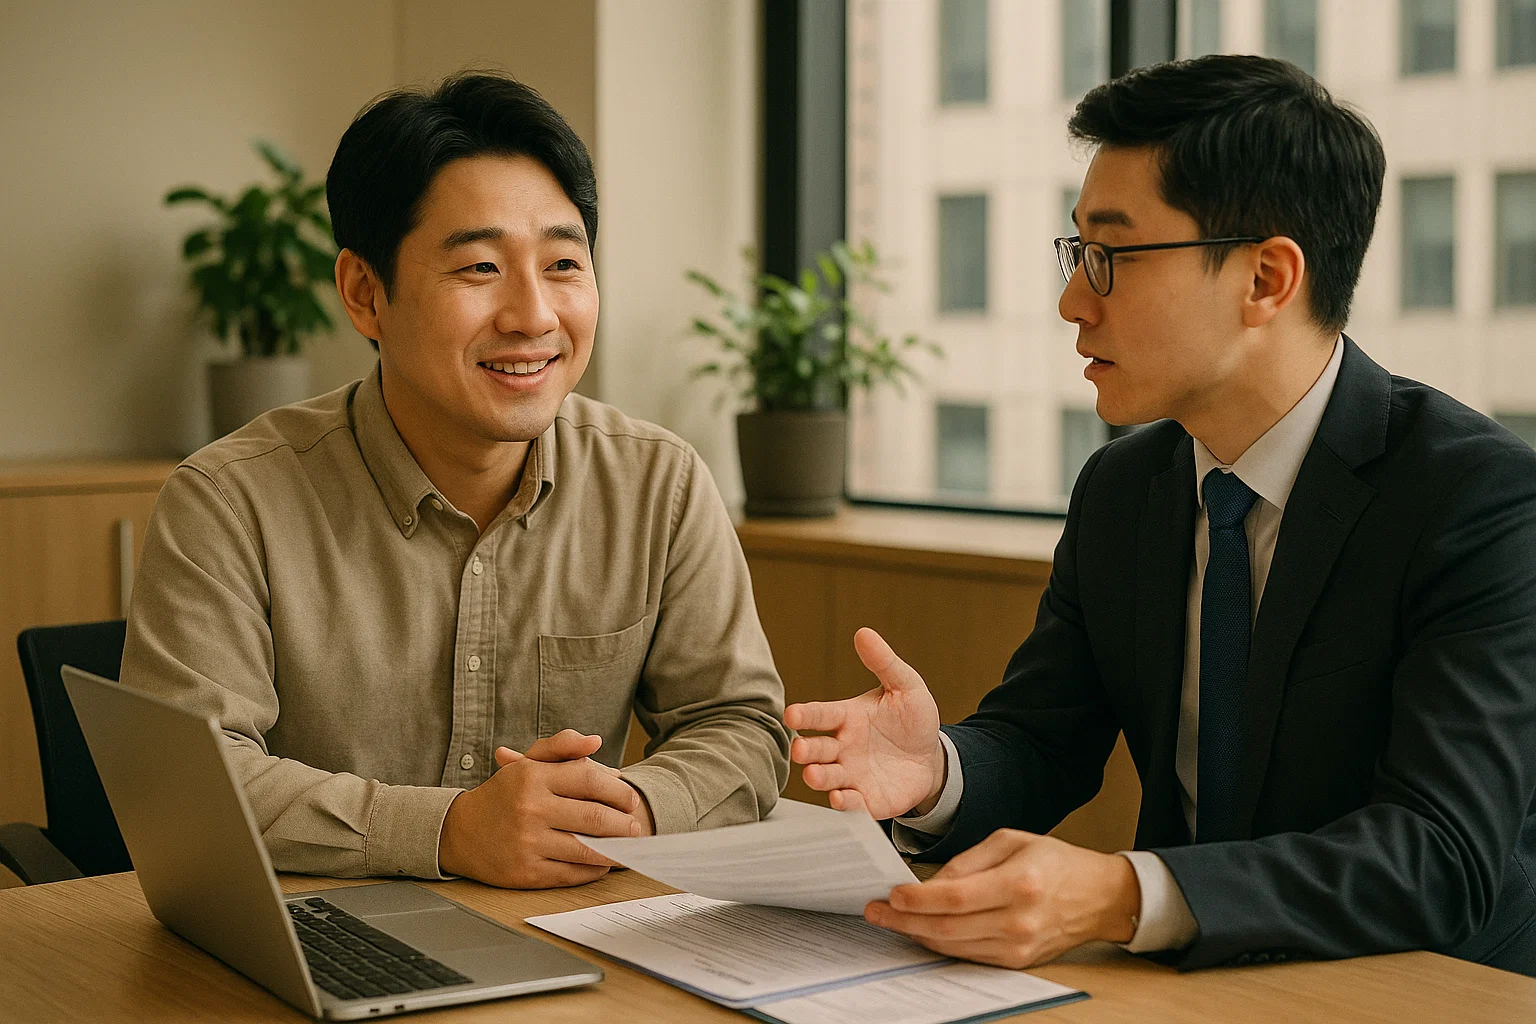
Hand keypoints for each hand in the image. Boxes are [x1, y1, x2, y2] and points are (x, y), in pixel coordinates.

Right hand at [438, 730, 644, 887]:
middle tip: (635, 828)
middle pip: (594, 817)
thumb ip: (562, 746)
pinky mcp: (525, 873)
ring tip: (627, 848)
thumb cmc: (503, 794)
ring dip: (614, 851)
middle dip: (623, 824)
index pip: (590, 779)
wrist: (459, 832)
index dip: (618, 791)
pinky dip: (592, 870)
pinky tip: (600, 864)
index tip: (631, 800)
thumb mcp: (528, 763)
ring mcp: (527, 843)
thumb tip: (596, 742)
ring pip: (587, 849)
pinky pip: (571, 874)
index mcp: (533, 777)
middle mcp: (530, 809)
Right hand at [783, 628, 944, 818]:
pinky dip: (843, 803)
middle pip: (816, 749)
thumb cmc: (913, 719)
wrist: (933, 757)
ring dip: (819, 777)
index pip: (821, 714)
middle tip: (800, 749)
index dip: (806, 714)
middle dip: (806, 750)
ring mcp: (852, 774)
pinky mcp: (867, 799)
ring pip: (827, 777)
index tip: (792, 714)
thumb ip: (884, 663)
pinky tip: (841, 799)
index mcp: (847, 717)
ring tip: (815, 775)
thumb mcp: (905, 686)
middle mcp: (842, 747)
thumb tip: (864, 633)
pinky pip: (851, 803)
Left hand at [863, 829, 1141, 967]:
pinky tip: (923, 931)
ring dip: (917, 934)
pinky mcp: (1018, 961)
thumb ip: (967, 861)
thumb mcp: (1011, 842)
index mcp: (1019, 883)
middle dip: (905, 921)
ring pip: (954, 946)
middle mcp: (1019, 920)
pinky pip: (969, 955)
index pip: (955, 897)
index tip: (891, 894)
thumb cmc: (1055, 862)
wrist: (1099, 896)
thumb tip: (929, 883)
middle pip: (948, 927)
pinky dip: (942, 944)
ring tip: (891, 921)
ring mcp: (1019, 946)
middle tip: (875, 911)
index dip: (918, 899)